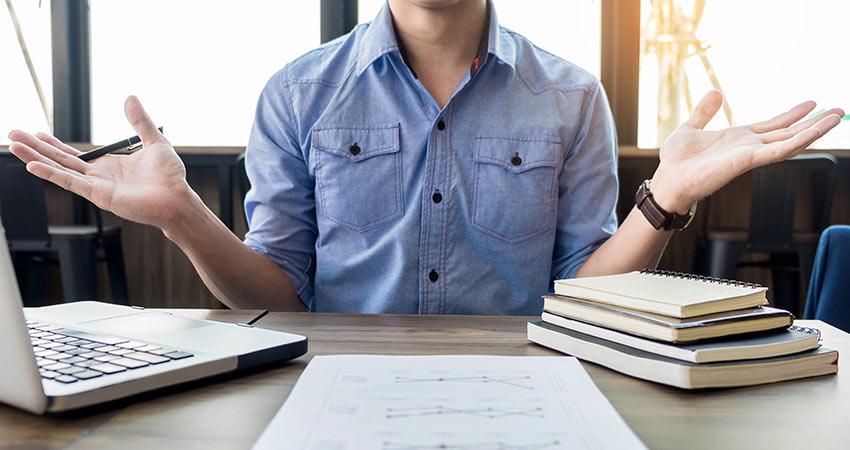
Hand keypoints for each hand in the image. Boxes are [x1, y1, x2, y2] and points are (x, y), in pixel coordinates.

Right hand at [8, 96, 190, 229]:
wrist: (178, 198)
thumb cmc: (169, 177)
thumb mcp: (154, 141)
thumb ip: (139, 121)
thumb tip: (130, 98)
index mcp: (108, 165)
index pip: (74, 154)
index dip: (54, 144)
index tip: (37, 134)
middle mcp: (99, 176)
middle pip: (60, 160)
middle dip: (36, 149)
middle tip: (13, 136)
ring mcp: (97, 187)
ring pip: (60, 170)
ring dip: (36, 159)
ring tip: (15, 147)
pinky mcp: (100, 196)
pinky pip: (72, 183)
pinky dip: (52, 175)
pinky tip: (34, 167)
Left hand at [649, 90, 843, 213]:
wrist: (668, 179)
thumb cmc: (676, 160)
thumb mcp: (690, 127)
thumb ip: (704, 112)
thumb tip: (715, 92)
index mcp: (739, 138)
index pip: (773, 125)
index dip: (792, 115)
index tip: (812, 104)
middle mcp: (749, 147)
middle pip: (788, 133)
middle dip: (814, 123)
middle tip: (840, 111)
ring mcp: (750, 154)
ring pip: (790, 141)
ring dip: (815, 130)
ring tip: (837, 118)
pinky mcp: (747, 161)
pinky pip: (778, 150)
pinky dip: (798, 141)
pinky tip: (815, 132)